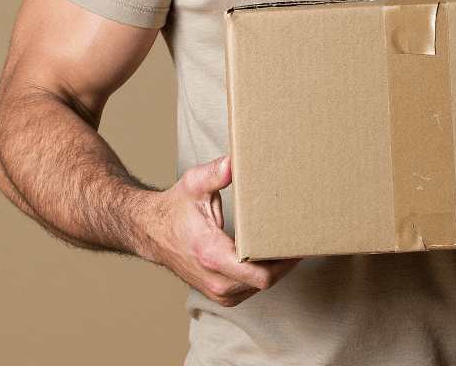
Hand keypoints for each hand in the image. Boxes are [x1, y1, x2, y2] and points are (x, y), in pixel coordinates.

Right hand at [143, 154, 300, 306]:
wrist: (153, 233)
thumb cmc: (176, 208)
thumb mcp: (194, 184)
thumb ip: (215, 173)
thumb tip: (235, 161)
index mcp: (212, 254)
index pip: (259, 274)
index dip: (284, 259)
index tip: (298, 239)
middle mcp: (216, 279)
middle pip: (268, 279)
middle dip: (286, 259)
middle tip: (302, 235)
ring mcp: (218, 291)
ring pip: (262, 286)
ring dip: (278, 267)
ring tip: (290, 241)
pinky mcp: (221, 294)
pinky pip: (252, 288)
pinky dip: (265, 273)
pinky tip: (273, 253)